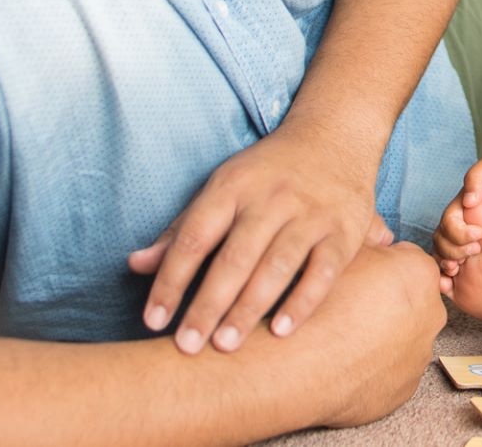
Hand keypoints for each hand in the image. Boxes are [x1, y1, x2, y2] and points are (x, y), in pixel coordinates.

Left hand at [128, 125, 385, 353]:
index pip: (195, 237)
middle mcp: (273, 197)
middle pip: (235, 256)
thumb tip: (136, 265)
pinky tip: (282, 330)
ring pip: (278, 264)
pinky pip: (323, 269)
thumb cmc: (267, 172)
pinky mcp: (345, 229)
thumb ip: (182, 230)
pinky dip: (304, 301)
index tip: (154, 321)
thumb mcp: (221, 187)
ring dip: (250, 307)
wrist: (335, 135)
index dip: (171, 280)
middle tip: (188, 346)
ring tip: (226, 344)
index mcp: (233, 186)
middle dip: (208, 304)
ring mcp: (312, 212)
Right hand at [307, 243, 446, 427]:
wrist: (301, 364)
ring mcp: (419, 356)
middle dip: (388, 302)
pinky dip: (375, 369)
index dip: (380, 266)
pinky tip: (346, 365)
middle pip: (411, 301)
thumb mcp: (344, 250)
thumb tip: (373, 236)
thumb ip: (367, 239)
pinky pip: (392, 373)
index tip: (359, 276)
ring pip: (403, 339)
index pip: (406, 261)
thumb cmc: (321, 302)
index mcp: (421, 274)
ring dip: (383, 337)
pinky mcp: (405, 390)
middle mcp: (432, 314)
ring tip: (344, 339)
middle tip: (350, 308)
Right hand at [434, 144, 481, 271]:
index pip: (448, 221)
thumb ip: (478, 178)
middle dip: (451, 250)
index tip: (479, 237)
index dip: (457, 233)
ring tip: (459, 271)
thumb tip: (467, 201)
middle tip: (473, 254)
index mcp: (465, 199)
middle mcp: (467, 216)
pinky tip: (465, 278)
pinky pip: (470, 256)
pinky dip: (463, 268)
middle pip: (443, 238)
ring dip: (450, 261)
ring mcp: (478, 229)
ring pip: (451, 250)